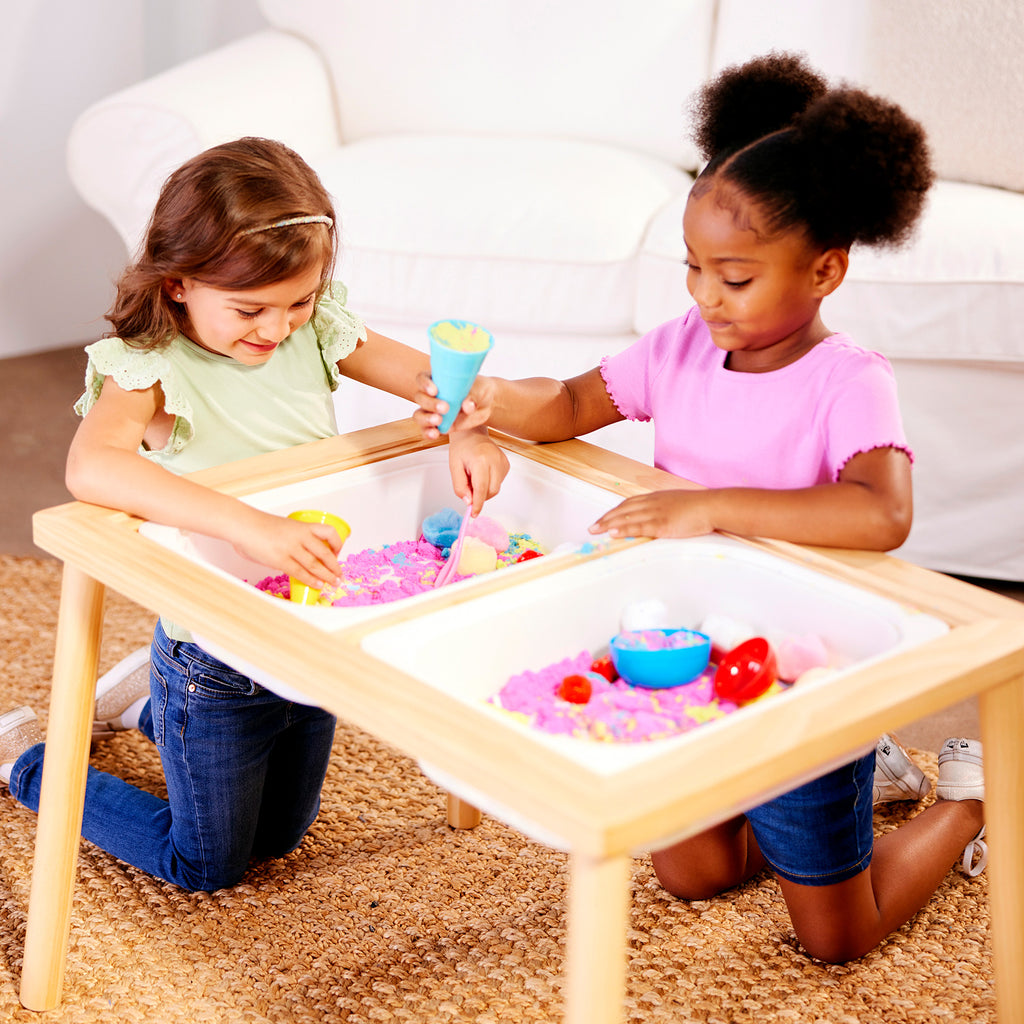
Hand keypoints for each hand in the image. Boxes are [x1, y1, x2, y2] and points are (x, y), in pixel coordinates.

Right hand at [231, 508, 345, 589]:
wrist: (243, 524)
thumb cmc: (258, 525)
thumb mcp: (284, 527)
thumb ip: (293, 540)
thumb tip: (295, 555)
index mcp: (302, 526)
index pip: (329, 532)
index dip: (337, 544)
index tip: (338, 553)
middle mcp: (300, 536)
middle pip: (326, 553)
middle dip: (335, 567)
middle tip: (340, 575)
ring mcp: (291, 548)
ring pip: (316, 565)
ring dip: (327, 576)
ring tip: (333, 583)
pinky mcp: (280, 560)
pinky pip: (300, 572)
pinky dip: (311, 580)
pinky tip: (317, 584)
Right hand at [412, 371, 492, 439]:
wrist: (485, 405)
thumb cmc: (478, 390)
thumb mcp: (478, 390)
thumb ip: (472, 397)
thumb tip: (468, 405)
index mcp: (436, 380)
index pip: (422, 378)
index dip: (424, 384)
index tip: (435, 391)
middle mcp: (431, 395)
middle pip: (420, 397)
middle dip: (430, 403)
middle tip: (445, 407)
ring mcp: (432, 411)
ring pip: (419, 415)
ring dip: (426, 419)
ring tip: (439, 420)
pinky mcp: (438, 425)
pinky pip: (427, 430)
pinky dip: (428, 433)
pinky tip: (435, 434)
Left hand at [446, 427, 509, 513]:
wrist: (472, 433)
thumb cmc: (462, 448)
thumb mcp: (454, 467)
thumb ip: (459, 486)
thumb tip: (468, 501)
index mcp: (481, 460)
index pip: (481, 488)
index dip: (477, 503)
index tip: (473, 514)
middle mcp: (495, 461)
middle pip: (491, 491)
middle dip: (479, 496)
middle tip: (468, 488)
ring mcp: (503, 462)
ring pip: (495, 488)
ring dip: (484, 489)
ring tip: (474, 476)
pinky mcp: (506, 464)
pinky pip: (498, 482)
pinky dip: (489, 483)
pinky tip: (482, 473)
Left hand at [589, 490, 712, 539]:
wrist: (712, 506)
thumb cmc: (700, 507)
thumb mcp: (678, 504)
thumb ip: (666, 509)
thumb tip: (661, 518)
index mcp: (656, 498)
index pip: (629, 503)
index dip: (614, 511)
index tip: (604, 518)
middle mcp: (652, 503)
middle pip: (623, 509)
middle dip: (606, 518)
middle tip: (592, 527)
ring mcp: (656, 513)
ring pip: (626, 517)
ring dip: (609, 524)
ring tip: (596, 531)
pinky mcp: (661, 524)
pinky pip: (638, 526)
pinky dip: (623, 529)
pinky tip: (613, 533)